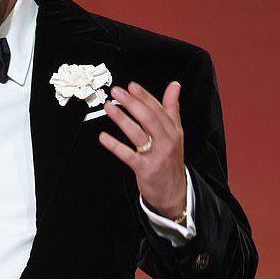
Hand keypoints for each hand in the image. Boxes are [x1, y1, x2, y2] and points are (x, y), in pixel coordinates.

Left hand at [98, 81, 185, 219]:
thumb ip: (172, 109)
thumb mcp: (176, 133)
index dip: (144, 96)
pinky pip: (128, 155)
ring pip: (138, 134)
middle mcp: (166, 141)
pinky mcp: (145, 169)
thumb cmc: (170, 160)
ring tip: (108, 107)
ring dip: (122, 119)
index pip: (158, 109)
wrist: (174, 192)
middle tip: (116, 92)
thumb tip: (174, 86)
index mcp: (173, 131)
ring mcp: (156, 156)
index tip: (131, 86)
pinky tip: (103, 137)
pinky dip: (115, 146)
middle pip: (149, 118)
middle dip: (132, 103)